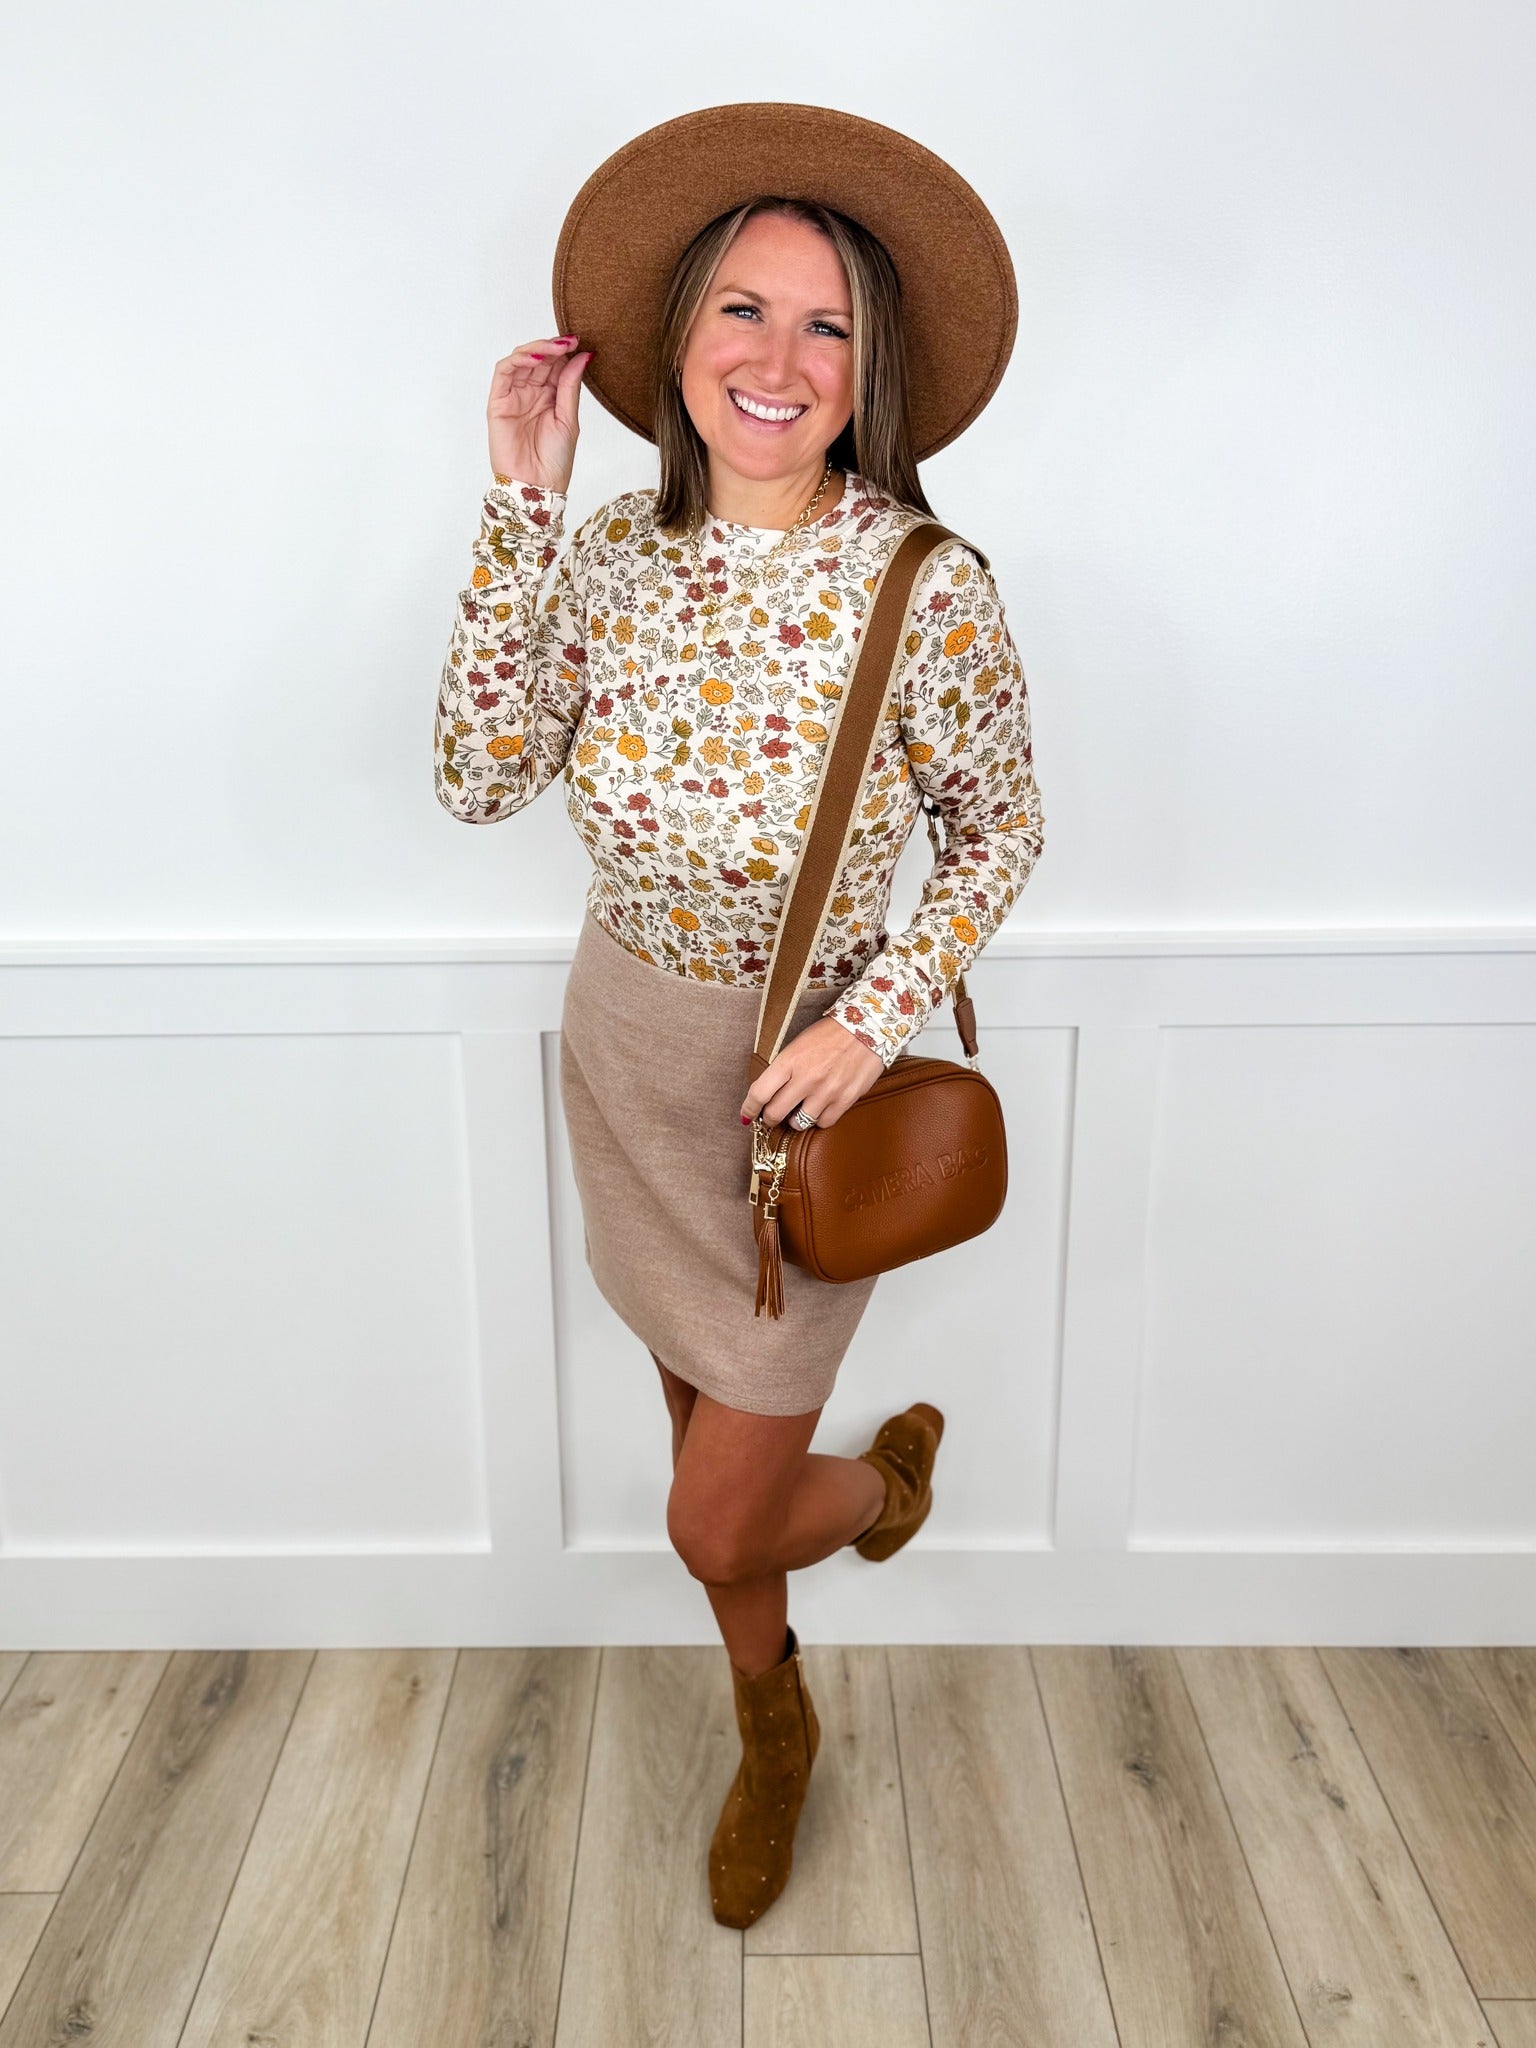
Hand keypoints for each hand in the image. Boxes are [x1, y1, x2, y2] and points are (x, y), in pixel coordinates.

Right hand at [487, 335, 592, 494]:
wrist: (536, 487)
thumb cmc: (554, 462)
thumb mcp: (569, 419)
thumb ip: (571, 386)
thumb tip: (583, 356)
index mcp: (550, 397)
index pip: (555, 365)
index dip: (566, 352)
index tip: (581, 342)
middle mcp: (531, 394)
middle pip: (539, 359)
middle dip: (554, 347)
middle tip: (570, 341)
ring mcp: (513, 396)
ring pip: (521, 359)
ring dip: (538, 348)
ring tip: (556, 347)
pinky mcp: (498, 402)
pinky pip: (504, 372)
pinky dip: (518, 360)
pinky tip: (536, 358)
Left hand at [740, 1016, 885, 1130]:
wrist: (868, 1028)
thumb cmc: (830, 1034)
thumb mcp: (798, 1044)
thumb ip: (783, 1069)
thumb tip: (767, 1094)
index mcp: (790, 1060)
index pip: (760, 1092)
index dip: (749, 1108)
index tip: (746, 1115)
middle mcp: (806, 1078)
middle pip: (775, 1113)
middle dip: (769, 1118)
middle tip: (772, 1116)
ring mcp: (826, 1091)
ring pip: (799, 1123)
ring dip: (794, 1120)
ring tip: (799, 1111)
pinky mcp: (845, 1100)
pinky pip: (823, 1123)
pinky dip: (818, 1119)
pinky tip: (820, 1108)